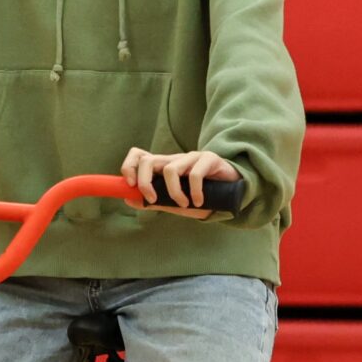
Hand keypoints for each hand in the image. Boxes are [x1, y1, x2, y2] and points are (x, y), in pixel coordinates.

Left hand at [122, 147, 238, 218]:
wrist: (233, 195)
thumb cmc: (203, 197)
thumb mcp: (175, 203)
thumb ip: (154, 201)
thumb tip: (128, 199)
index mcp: (164, 167)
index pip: (139, 156)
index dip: (129, 167)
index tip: (130, 186)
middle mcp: (175, 159)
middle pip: (147, 160)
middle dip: (144, 182)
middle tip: (152, 199)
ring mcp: (191, 157)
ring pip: (170, 169)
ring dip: (174, 192)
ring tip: (184, 205)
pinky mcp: (209, 159)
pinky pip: (195, 174)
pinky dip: (194, 192)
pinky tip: (199, 202)